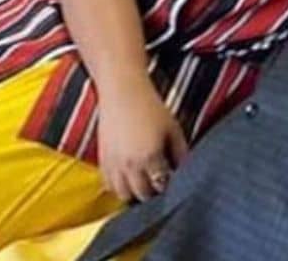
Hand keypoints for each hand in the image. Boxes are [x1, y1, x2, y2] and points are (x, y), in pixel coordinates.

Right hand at [96, 83, 188, 201]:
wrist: (122, 93)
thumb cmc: (151, 108)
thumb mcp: (173, 129)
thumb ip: (181, 153)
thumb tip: (185, 171)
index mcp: (150, 158)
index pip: (161, 187)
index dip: (169, 187)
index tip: (174, 183)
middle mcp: (130, 165)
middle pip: (142, 195)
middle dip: (153, 193)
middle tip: (161, 184)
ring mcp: (113, 164)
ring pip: (123, 195)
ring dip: (135, 193)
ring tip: (145, 183)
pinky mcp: (102, 160)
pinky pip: (109, 186)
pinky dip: (119, 187)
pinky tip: (130, 178)